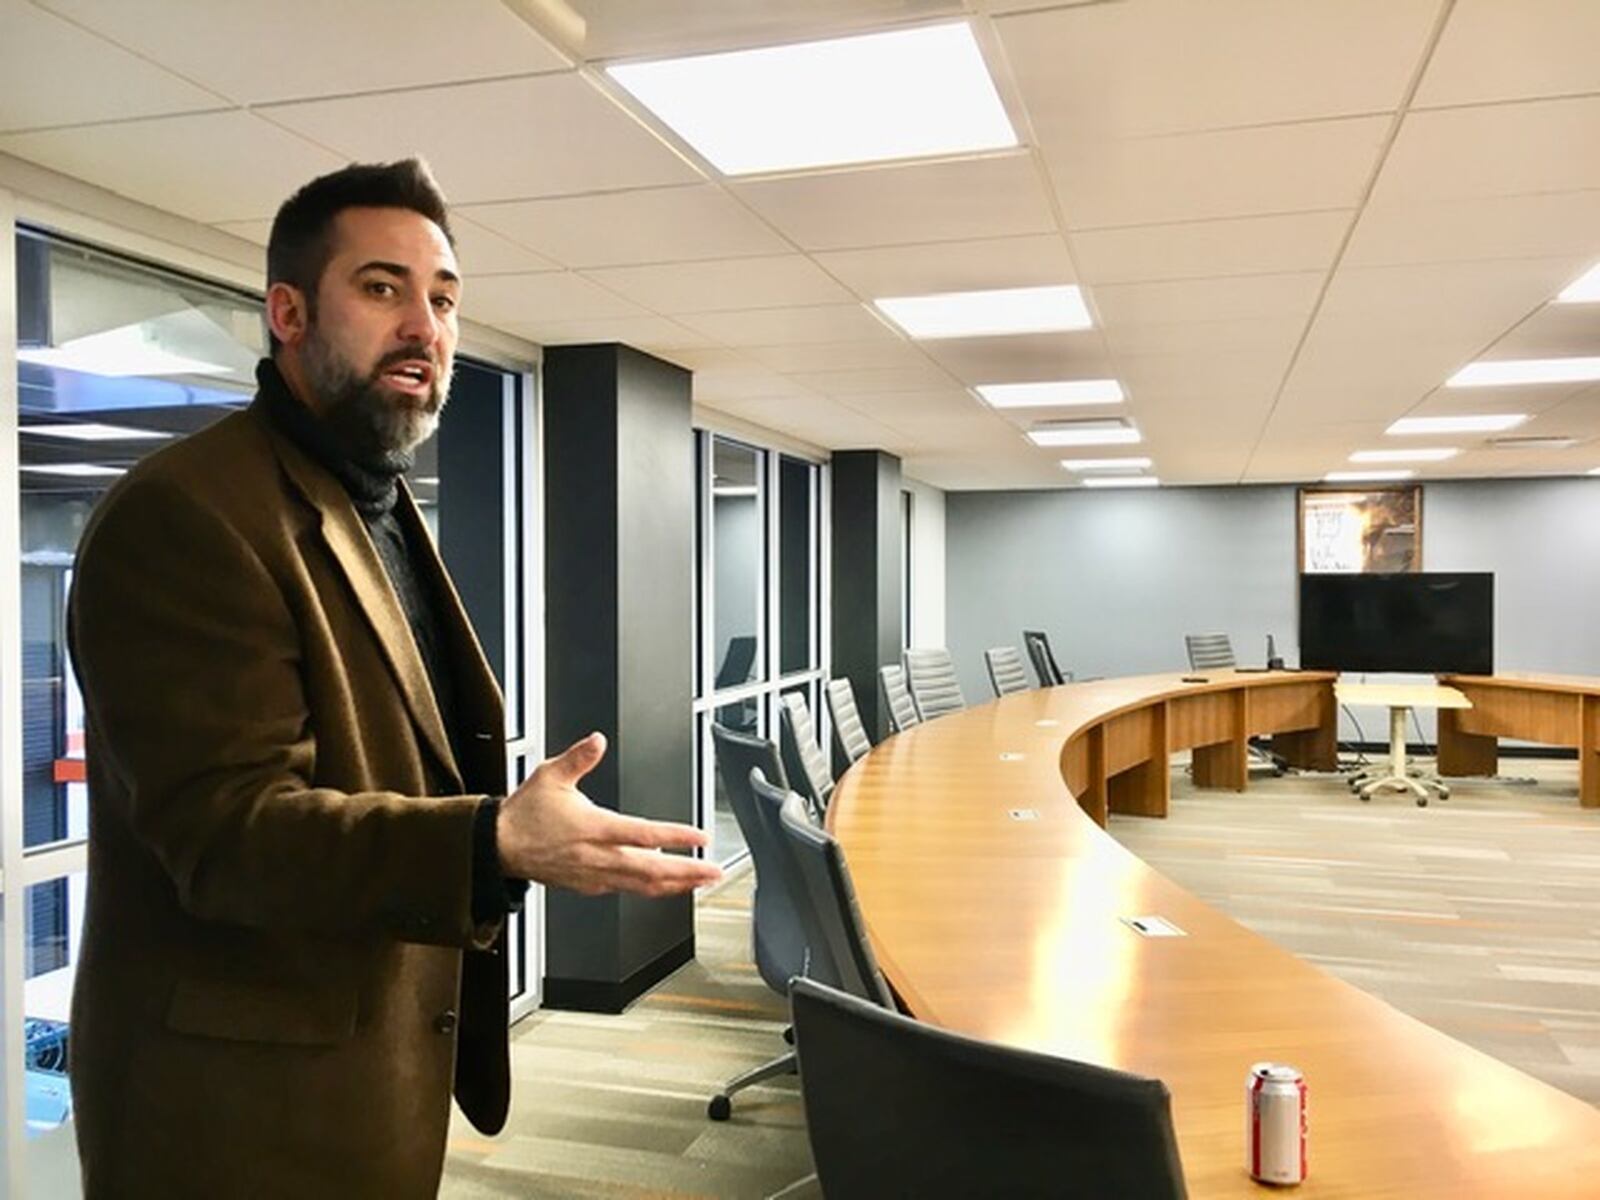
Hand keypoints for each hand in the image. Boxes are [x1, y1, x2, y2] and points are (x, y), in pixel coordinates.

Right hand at [497, 732, 721, 896]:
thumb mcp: (551, 775)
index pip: (644, 834)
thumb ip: (579, 757)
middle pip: (652, 870)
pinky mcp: (589, 886)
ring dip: (676, 885)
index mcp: (594, 828)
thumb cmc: (525, 814)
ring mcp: (595, 875)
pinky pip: (627, 891)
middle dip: (687, 872)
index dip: (675, 837)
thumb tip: (598, 741)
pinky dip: (651, 890)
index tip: (700, 838)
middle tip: (714, 871)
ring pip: (642, 886)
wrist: (498, 847)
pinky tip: (664, 886)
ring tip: (700, 881)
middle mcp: (598, 857)